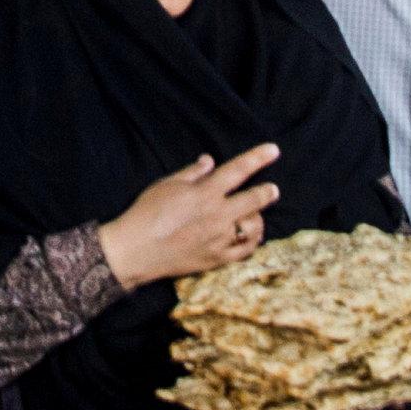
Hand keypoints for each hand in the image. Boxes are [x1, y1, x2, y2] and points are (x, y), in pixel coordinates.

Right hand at [96, 144, 280, 290]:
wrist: (136, 250)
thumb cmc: (147, 213)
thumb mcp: (166, 185)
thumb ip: (192, 173)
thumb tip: (210, 161)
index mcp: (205, 193)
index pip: (238, 170)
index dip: (257, 158)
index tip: (273, 150)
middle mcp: (217, 215)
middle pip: (254, 200)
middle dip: (267, 192)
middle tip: (273, 189)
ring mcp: (220, 239)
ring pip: (253, 227)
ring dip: (258, 218)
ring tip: (256, 215)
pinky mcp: (217, 259)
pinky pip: (245, 251)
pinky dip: (252, 242)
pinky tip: (251, 237)